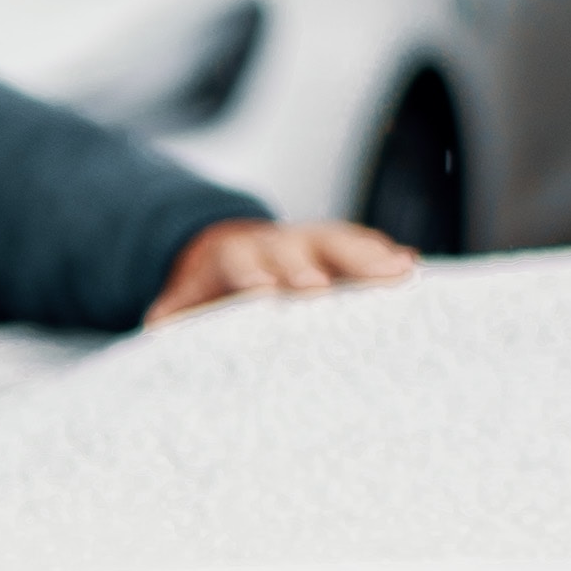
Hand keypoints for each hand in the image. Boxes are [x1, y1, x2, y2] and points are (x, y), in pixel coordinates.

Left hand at [145, 214, 420, 321]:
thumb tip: (157, 328)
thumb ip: (172, 314)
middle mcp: (278, 244)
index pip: (243, 262)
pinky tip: (414, 270)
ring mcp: (314, 244)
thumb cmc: (213, 291)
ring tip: (399, 272)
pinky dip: (387, 258)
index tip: (267, 292)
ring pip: (341, 242)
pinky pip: (367, 250)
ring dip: (367, 256)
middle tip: (330, 286)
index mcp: (234, 257)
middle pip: (298, 248)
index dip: (255, 275)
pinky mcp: (342, 253)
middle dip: (316, 263)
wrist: (232, 255)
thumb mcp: (183, 301)